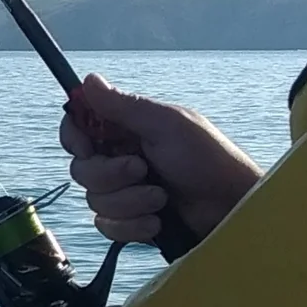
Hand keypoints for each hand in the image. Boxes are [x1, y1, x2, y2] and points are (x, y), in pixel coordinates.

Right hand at [60, 72, 261, 245]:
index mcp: (126, 129)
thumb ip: (123, 106)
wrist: (232, 208)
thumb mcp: (166, 125)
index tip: (89, 147)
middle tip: (142, 169)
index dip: (75, 138)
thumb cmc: (208, 159)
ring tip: (161, 198)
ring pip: (94, 200)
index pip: (77, 128)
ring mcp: (125, 191)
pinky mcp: (131, 221)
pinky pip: (108, 227)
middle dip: (110, 175)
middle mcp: (119, 157)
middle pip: (81, 169)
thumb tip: (88, 79)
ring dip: (128, 202)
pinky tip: (157, 222)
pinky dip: (132, 226)